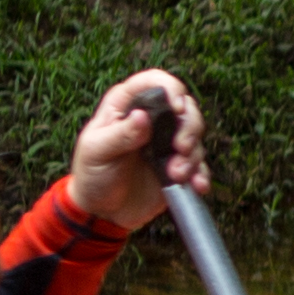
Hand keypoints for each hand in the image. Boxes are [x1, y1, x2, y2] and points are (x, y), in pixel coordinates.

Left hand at [71, 74, 208, 233]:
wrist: (101, 212)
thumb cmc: (92, 175)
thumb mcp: (97, 152)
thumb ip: (120, 134)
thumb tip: (142, 117)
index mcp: (127, 106)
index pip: (154, 82)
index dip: (171, 88)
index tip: (177, 108)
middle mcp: (151, 120)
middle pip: (185, 107)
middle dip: (190, 126)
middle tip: (181, 147)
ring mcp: (166, 143)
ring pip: (195, 136)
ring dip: (192, 155)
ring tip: (176, 175)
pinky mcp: (177, 166)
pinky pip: (199, 165)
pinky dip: (201, 174)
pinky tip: (196, 185)